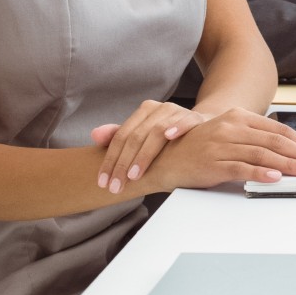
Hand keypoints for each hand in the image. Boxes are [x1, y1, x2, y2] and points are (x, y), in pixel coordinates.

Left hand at [90, 100, 204, 193]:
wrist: (200, 128)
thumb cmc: (167, 136)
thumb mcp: (142, 136)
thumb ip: (118, 136)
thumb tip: (94, 135)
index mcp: (144, 111)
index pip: (121, 136)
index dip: (110, 159)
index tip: (104, 182)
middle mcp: (159, 109)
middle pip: (136, 136)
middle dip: (123, 163)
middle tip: (116, 185)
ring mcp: (178, 112)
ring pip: (156, 131)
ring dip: (144, 154)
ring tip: (134, 175)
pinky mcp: (196, 118)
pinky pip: (186, 121)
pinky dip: (178, 127)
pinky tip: (169, 137)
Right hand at [143, 108, 295, 192]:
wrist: (163, 157)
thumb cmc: (198, 147)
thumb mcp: (228, 135)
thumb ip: (253, 139)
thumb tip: (286, 151)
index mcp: (238, 117)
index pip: (278, 130)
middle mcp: (232, 128)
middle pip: (276, 141)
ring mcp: (221, 145)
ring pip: (263, 154)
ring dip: (289, 164)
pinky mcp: (212, 163)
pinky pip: (241, 168)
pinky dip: (260, 173)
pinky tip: (275, 177)